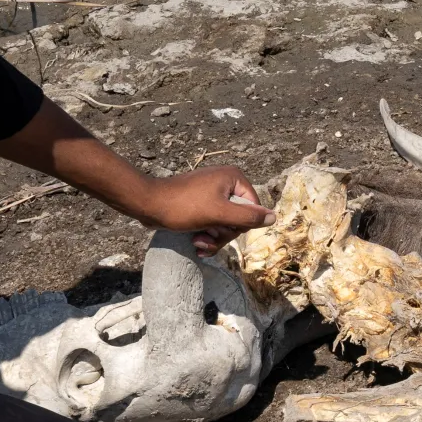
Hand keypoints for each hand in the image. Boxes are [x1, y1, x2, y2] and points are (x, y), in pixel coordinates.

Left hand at [131, 165, 274, 252]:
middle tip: (206, 238)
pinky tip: (196, 243)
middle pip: (239, 218)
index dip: (240, 225)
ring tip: (198, 242)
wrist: (148, 205)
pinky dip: (207, 235)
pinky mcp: (202, 204)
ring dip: (214, 238)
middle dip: (223, 234)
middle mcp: (226, 183)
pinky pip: (213, 224)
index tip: (221, 228)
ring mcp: (213, 194)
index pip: (254, 208)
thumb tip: (273, 218)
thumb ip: (247, 217)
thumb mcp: (218, 214)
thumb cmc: (182, 206)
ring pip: (226, 225)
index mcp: (234, 178)